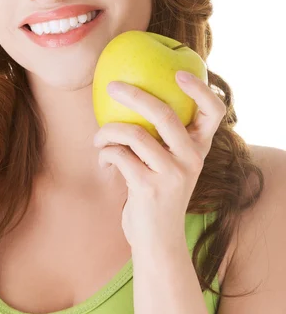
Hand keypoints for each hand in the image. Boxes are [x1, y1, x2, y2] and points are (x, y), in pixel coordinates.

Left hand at [93, 71, 226, 250]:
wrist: (158, 241)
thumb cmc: (158, 193)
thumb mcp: (170, 164)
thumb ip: (163, 138)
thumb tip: (132, 95)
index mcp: (199, 148)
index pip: (214, 112)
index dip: (200, 89)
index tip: (179, 72)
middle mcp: (192, 158)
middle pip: (164, 114)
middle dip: (133, 95)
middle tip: (112, 86)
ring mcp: (172, 174)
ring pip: (133, 133)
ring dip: (107, 131)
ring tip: (99, 138)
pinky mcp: (148, 187)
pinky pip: (119, 154)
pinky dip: (105, 153)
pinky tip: (103, 160)